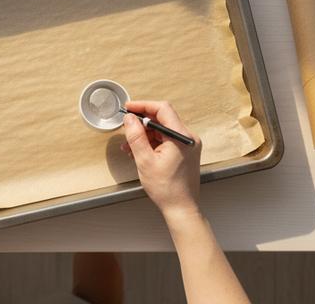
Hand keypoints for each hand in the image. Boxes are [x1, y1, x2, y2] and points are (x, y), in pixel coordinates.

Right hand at [121, 100, 201, 222]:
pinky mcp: (185, 152)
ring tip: (129, 145)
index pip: (162, 109)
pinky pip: (166, 139)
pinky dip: (153, 142)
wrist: (181, 208)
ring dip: (145, 134)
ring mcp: (188, 145)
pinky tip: (139, 151)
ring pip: (163, 129)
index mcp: (182, 137)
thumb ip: (136, 136)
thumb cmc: (166, 188)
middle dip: (142, 122)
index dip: (143, 106)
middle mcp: (188, 138)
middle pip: (162, 118)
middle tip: (127, 127)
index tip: (128, 108)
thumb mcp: (145, 160)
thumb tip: (129, 118)